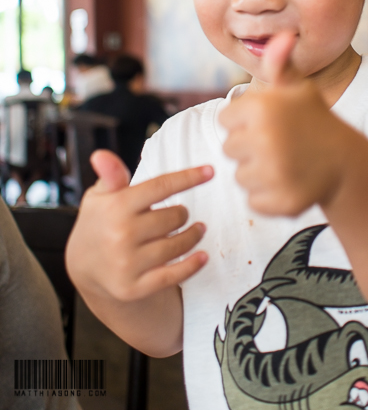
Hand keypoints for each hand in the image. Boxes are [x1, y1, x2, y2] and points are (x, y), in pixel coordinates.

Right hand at [66, 150, 213, 302]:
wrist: (82, 266)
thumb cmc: (99, 222)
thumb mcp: (100, 195)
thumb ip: (111, 175)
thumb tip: (102, 155)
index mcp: (115, 207)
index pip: (161, 187)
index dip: (188, 178)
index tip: (210, 172)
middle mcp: (121, 235)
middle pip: (174, 217)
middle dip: (182, 213)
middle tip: (180, 214)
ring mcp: (127, 263)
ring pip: (179, 245)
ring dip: (193, 236)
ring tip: (196, 230)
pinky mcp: (134, 287)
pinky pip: (173, 275)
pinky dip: (192, 265)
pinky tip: (202, 256)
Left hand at [219, 32, 349, 215]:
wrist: (346, 161)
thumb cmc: (315, 119)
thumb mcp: (298, 88)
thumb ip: (280, 64)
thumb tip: (281, 37)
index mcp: (261, 108)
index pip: (226, 120)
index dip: (245, 121)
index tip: (270, 122)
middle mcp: (264, 139)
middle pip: (229, 148)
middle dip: (249, 147)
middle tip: (280, 143)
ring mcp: (272, 173)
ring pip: (240, 176)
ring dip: (257, 172)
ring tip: (286, 162)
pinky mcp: (279, 201)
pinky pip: (253, 200)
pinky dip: (267, 196)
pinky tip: (289, 182)